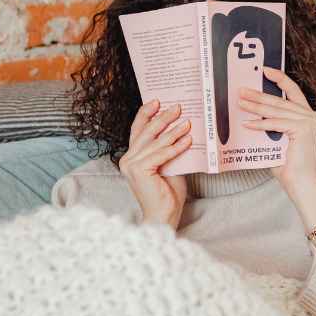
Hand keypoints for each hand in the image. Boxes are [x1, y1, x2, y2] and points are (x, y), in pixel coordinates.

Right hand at [118, 100, 190, 228]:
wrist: (164, 215)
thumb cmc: (168, 192)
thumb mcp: (169, 164)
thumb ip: (169, 149)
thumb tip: (183, 127)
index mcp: (132, 156)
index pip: (138, 130)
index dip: (146, 113)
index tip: (158, 100)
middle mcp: (127, 159)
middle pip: (146, 132)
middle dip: (163, 118)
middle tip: (178, 107)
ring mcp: (131, 165)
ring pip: (155, 142)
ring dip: (173, 131)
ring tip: (188, 122)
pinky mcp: (139, 171)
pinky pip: (161, 154)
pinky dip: (175, 147)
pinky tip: (188, 140)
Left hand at [240, 68, 315, 249]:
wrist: (300, 182)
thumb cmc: (287, 163)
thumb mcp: (277, 137)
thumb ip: (271, 123)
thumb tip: (249, 110)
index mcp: (308, 115)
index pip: (293, 91)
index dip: (280, 79)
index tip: (265, 70)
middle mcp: (311, 116)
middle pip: (280, 101)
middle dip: (258, 95)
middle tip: (241, 90)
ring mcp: (309, 121)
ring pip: (276, 110)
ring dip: (255, 106)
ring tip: (240, 103)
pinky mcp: (303, 129)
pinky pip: (276, 123)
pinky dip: (260, 123)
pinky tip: (247, 123)